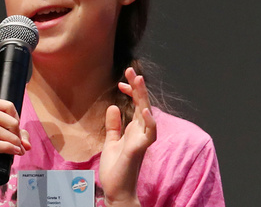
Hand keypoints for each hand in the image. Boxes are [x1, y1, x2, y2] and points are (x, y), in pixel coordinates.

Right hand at [0, 98, 32, 206]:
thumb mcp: (7, 143)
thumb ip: (18, 136)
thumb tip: (27, 141)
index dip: (9, 109)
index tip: (17, 123)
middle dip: (13, 124)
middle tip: (19, 139)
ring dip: (13, 138)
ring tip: (19, 148)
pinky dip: (8, 146)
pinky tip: (15, 152)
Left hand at [99, 67, 157, 206]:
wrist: (117, 190)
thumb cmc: (116, 169)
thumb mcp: (111, 142)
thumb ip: (114, 126)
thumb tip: (113, 106)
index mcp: (134, 129)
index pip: (136, 104)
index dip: (130, 92)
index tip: (121, 83)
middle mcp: (140, 131)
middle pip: (142, 104)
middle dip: (137, 87)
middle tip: (130, 70)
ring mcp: (142, 139)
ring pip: (146, 113)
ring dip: (143, 97)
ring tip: (138, 80)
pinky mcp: (140, 149)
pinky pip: (148, 133)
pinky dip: (148, 121)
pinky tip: (144, 110)